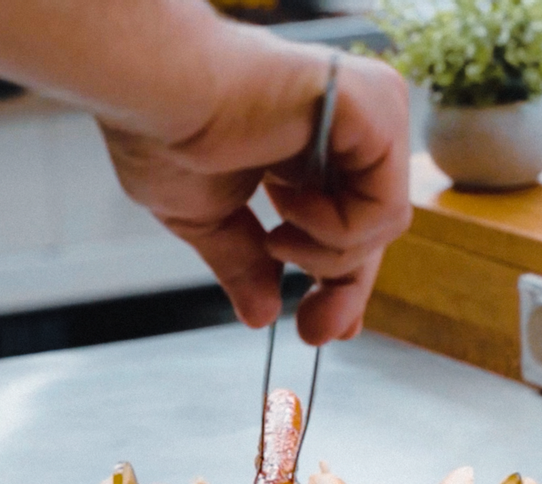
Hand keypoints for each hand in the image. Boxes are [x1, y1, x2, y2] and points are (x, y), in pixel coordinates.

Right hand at [101, 35, 410, 344]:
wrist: (155, 92)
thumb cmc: (162, 131)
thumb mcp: (206, 219)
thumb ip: (242, 261)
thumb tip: (261, 314)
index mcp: (304, 144)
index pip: (345, 223)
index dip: (339, 279)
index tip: (320, 328)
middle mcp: (344, 124)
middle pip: (372, 229)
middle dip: (344, 289)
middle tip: (315, 332)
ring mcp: (367, 111)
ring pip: (385, 225)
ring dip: (325, 253)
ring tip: (274, 235)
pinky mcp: (376, 108)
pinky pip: (386, 207)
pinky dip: (336, 227)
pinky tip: (286, 201)